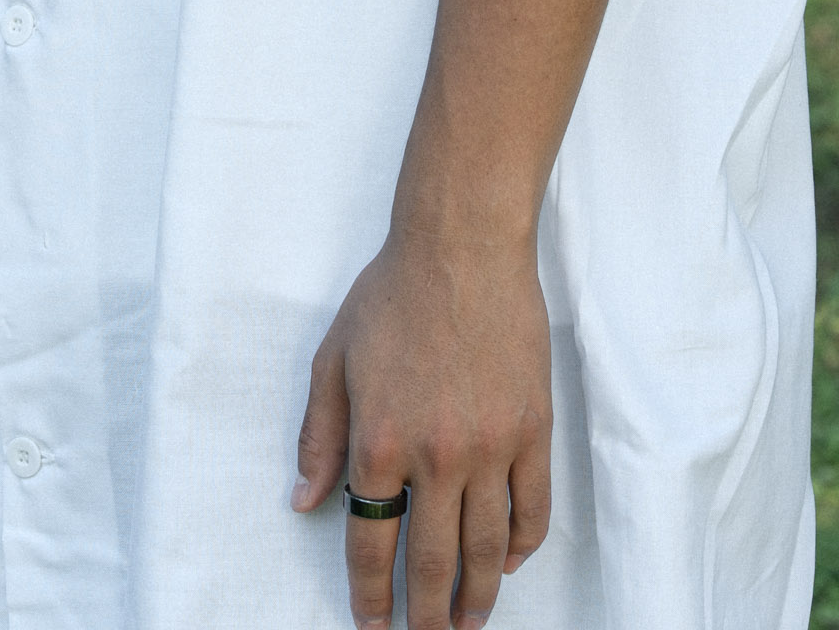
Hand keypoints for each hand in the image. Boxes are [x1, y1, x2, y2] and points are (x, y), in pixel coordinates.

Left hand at [290, 224, 552, 629]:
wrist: (462, 246)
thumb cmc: (392, 296)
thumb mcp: (334, 358)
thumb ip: (319, 436)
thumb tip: (305, 502)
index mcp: (380, 440)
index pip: (372, 542)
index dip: (371, 596)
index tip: (372, 626)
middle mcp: (437, 455)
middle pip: (433, 562)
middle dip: (426, 616)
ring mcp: (491, 446)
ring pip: (487, 548)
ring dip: (476, 597)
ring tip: (466, 623)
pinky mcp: (533, 430)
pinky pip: (532, 509)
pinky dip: (521, 547)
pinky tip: (506, 562)